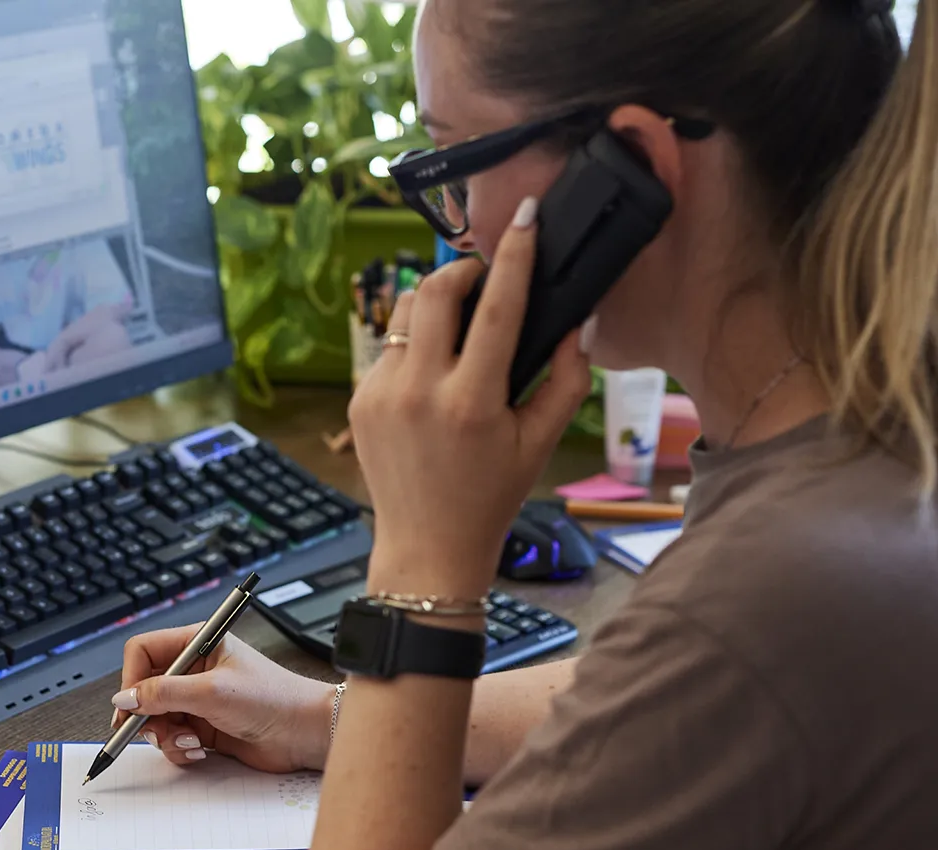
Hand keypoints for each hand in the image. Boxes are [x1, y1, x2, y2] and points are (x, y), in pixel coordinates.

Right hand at [110, 627, 335, 773]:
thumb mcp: (212, 692)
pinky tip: (199, 750)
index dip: (132, 678)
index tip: (131, 704)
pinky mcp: (203, 727)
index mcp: (197, 644)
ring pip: (155, 718)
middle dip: (146, 714)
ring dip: (165, 735)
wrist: (305, 734)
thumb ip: (164, 693)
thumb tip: (125, 698)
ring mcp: (198, 701)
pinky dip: (179, 747)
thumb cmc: (274, 699)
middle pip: (144, 689)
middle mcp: (194, 670)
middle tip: (151, 730)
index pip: (143, 652)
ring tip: (190, 741)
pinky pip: (172, 738)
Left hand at [349, 197, 592, 599]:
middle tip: (484, 274)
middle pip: (435, 290)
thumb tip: (577, 320)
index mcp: (471, 402)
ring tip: (460, 318)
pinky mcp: (360, 400)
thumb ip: (567, 379)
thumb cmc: (491, 495)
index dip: (513, 255)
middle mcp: (420, 392)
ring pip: (406, 313)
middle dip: (463, 268)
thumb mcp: (540, 442)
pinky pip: (390, 348)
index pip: (496, 308)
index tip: (524, 217)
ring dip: (435, 302)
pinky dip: (416, 344)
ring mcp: (382, 394)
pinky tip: (434, 369)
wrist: (427, 545)